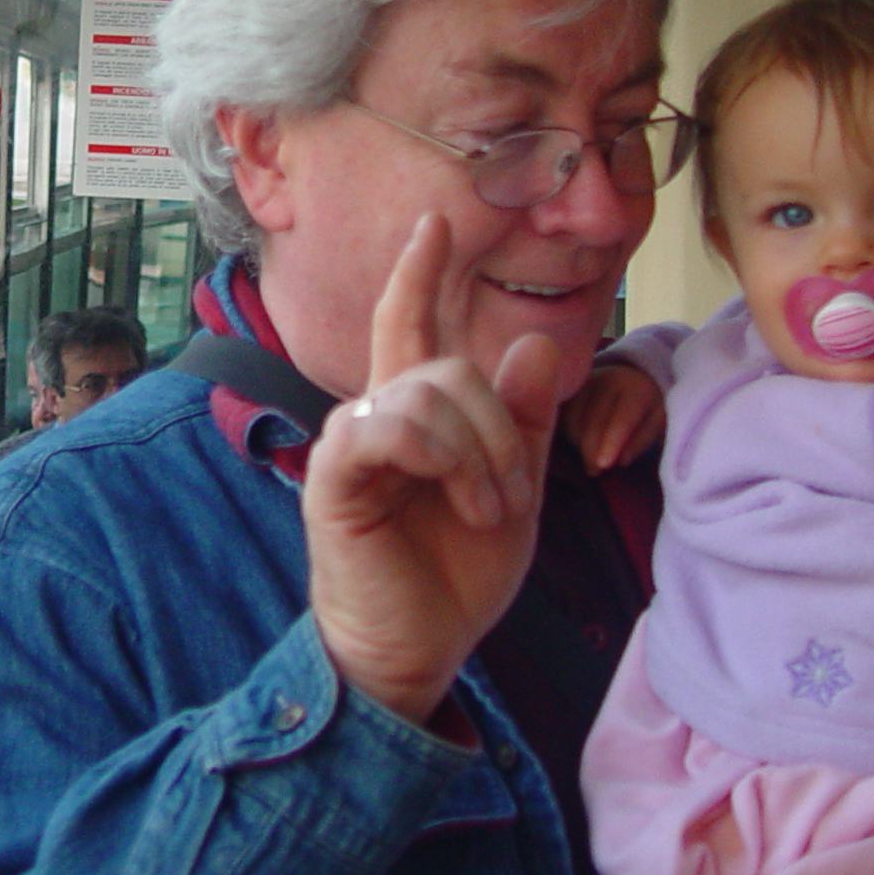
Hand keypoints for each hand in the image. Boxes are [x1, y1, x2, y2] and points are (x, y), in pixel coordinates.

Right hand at [301, 214, 562, 722]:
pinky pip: (391, 426)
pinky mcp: (337, 475)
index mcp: (417, 417)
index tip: (434, 224)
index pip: (409, 325)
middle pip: (448, 363)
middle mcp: (378, 417)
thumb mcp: (513, 489)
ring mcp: (353, 442)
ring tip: (488, 509)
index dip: (418, 273)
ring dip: (481, 451)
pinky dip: (441, 456)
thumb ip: (526, 420)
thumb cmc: (453, 575)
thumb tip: (536, 343)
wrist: (417, 649)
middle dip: (502, 423)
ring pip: (430, 391)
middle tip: (513, 492)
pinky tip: (459, 500)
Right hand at [563, 362, 665, 471]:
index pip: (620, 418)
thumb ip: (642, 439)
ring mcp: (583, 383)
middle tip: (595, 471)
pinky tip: (579, 445)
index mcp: (633, 388)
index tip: (604, 465)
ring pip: (573, 419)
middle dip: (591, 450)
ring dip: (578, 444)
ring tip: (590, 459)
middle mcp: (605, 380)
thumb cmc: (645, 405)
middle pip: (592, 420)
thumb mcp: (656, 421)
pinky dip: (568, 434)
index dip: (611, 443)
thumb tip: (622, 461)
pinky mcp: (568, 388)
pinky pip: (562, 415)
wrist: (629, 376)